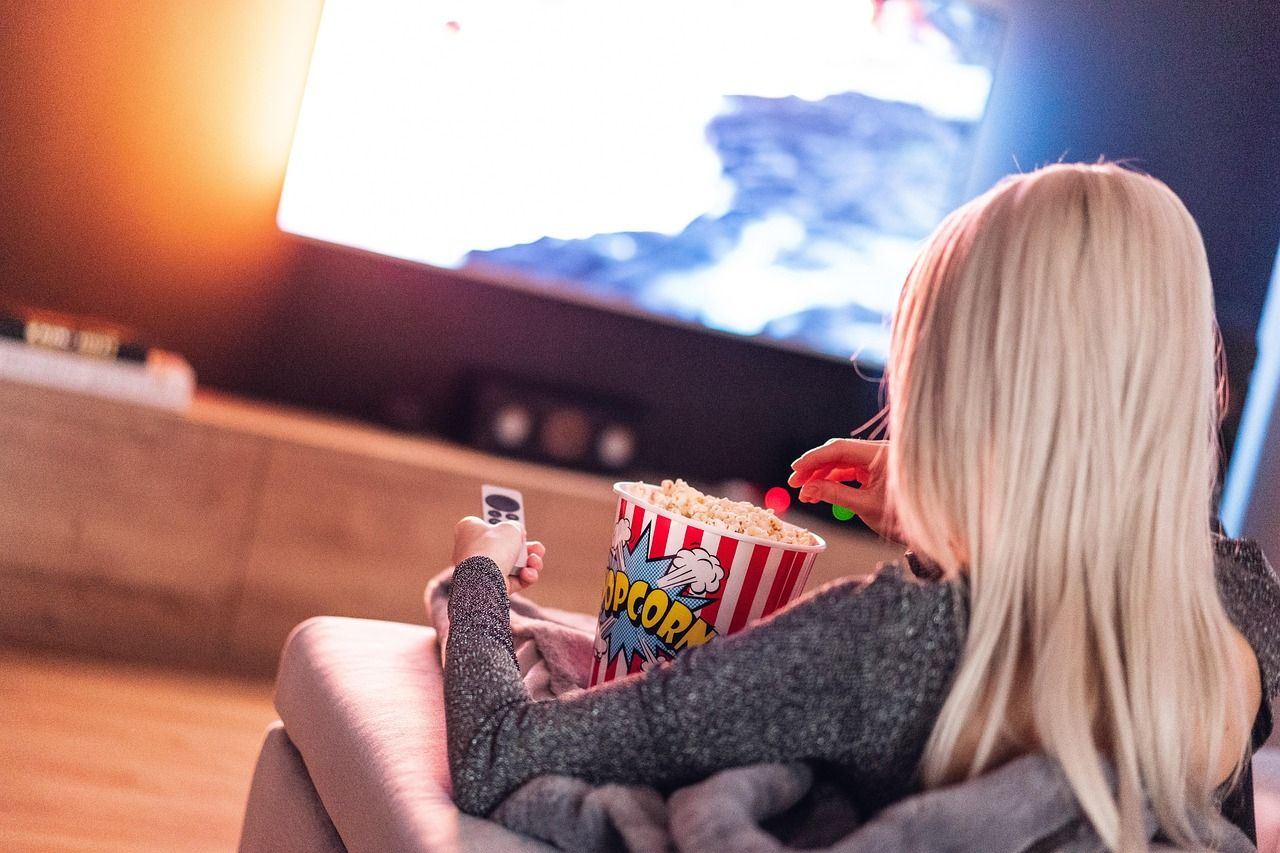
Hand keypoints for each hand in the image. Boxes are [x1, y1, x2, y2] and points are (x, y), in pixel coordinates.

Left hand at [451, 516, 546, 593]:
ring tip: (535, 561)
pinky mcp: (493, 586)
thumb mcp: (509, 527)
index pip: (487, 524)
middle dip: (526, 548)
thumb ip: (515, 527)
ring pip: (514, 565)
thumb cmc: (492, 548)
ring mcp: (483, 571)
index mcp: (469, 531)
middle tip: (536, 547)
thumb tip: (517, 533)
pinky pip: (515, 580)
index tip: (516, 522)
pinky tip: (528, 573)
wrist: (483, 577)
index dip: (504, 524)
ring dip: (530, 563)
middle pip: (506, 547)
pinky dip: (526, 576)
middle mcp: (473, 551)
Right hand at [787, 439, 901, 543]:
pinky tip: (819, 493)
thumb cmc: (903, 518)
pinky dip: (834, 481)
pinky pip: (849, 471)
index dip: (814, 458)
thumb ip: (835, 494)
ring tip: (806, 494)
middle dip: (815, 468)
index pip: (840, 448)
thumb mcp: (865, 506)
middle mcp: (880, 453)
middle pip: (839, 453)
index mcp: (882, 454)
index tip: (796, 469)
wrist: (927, 529)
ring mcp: (878, 461)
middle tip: (795, 483)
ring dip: (822, 477)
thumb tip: (806, 488)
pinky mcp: (876, 471)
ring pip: (842, 463)